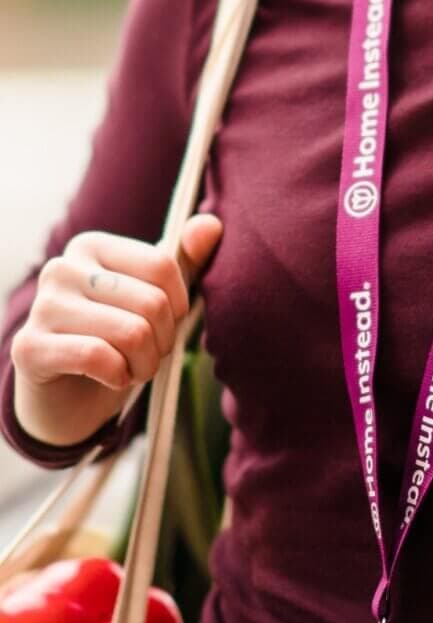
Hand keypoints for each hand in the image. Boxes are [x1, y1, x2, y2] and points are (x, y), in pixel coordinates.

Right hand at [11, 215, 222, 445]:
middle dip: (163, 341)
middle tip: (148, 354)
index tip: (166, 324)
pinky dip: (119, 376)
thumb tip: (212, 225)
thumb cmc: (115, 339)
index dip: (179, 305)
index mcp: (92, 246)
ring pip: (131, 333)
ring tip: (132, 368)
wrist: (67, 397)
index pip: (162, 265)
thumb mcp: (153, 299)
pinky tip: (112, 378)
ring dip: (145, 364)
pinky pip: (98, 357)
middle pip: (151, 302)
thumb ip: (184, 262)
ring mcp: (42, 306)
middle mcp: (62, 268)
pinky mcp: (29, 347)